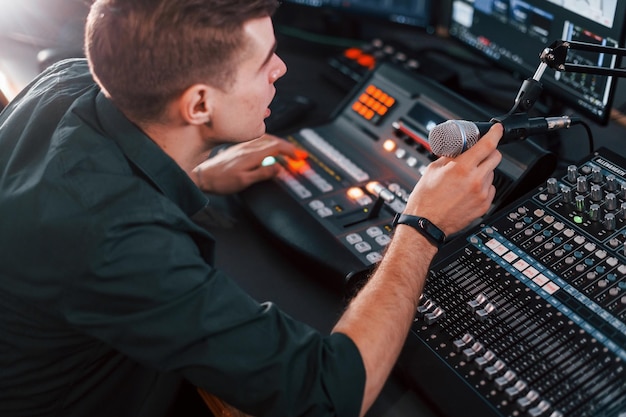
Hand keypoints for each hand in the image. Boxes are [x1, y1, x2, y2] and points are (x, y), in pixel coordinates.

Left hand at [192, 134, 307, 194]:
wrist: (202, 177)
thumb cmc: (221, 181)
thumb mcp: (244, 181)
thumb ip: (263, 173)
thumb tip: (279, 167)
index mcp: (252, 154)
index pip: (277, 147)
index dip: (291, 151)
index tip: (299, 157)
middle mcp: (248, 147)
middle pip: (274, 141)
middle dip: (289, 147)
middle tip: (299, 155)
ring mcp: (243, 146)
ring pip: (267, 139)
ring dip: (280, 144)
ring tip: (288, 151)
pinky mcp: (239, 148)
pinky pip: (259, 141)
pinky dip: (270, 143)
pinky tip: (270, 148)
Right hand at [403, 123, 502, 235]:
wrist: (426, 224)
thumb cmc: (425, 199)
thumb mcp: (433, 169)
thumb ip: (450, 157)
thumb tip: (459, 149)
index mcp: (462, 168)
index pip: (487, 145)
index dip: (495, 133)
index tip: (497, 129)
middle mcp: (475, 180)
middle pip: (496, 157)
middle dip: (490, 151)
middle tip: (480, 153)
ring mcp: (481, 194)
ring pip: (492, 173)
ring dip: (483, 170)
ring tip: (467, 177)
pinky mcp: (484, 206)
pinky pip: (490, 188)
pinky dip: (483, 185)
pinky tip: (469, 189)